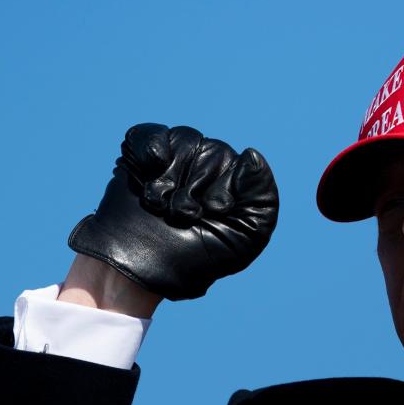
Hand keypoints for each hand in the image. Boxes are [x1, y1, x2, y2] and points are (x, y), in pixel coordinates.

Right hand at [67, 123, 278, 300]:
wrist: (141, 270)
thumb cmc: (195, 259)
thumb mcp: (243, 238)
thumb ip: (262, 197)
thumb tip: (252, 154)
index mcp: (236, 185)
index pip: (244, 166)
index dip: (223, 191)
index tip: (212, 214)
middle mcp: (209, 167)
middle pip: (214, 151)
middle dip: (193, 189)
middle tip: (182, 217)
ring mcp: (176, 160)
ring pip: (185, 139)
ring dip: (171, 178)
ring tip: (160, 206)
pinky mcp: (142, 157)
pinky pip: (150, 133)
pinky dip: (151, 147)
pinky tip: (151, 167)